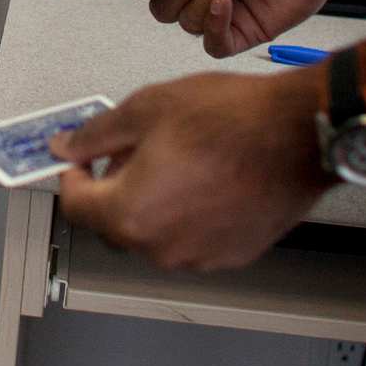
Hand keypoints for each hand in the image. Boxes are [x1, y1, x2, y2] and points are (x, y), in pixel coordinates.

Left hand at [51, 68, 332, 269]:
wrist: (299, 134)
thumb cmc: (231, 120)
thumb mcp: (148, 109)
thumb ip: (97, 134)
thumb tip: (67, 146)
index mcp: (130, 213)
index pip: (75, 206)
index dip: (73, 176)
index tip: (81, 159)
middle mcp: (161, 246)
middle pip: (114, 224)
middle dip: (115, 189)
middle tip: (135, 151)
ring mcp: (198, 256)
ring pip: (154, 233)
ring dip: (153, 203)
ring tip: (179, 160)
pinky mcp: (231, 255)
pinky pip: (191, 239)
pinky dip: (188, 215)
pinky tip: (207, 179)